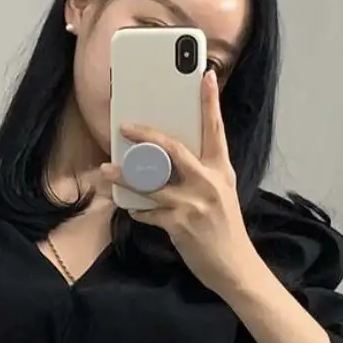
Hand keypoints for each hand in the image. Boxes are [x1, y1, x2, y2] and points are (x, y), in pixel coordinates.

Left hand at [106, 70, 256, 296]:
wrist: (234, 266)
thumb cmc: (225, 228)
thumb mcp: (222, 193)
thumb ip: (203, 173)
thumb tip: (172, 158)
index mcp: (221, 170)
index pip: (215, 129)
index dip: (210, 102)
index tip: (206, 76)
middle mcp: (208, 182)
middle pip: (173, 148)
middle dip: (146, 135)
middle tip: (125, 126)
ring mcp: (192, 203)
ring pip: (151, 182)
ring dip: (125, 175)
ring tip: (107, 168)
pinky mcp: (179, 224)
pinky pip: (149, 212)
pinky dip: (138, 210)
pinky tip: (132, 208)